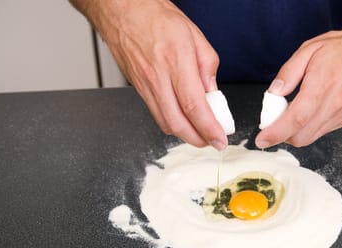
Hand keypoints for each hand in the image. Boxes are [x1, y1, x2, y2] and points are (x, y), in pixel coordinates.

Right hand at [88, 0, 226, 148]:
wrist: (121, 10)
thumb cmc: (155, 16)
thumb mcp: (194, 35)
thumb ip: (208, 67)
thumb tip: (213, 93)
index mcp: (175, 61)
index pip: (194, 106)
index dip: (209, 128)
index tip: (220, 139)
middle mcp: (157, 77)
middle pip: (178, 123)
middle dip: (198, 139)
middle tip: (212, 141)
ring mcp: (144, 85)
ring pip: (165, 122)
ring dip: (185, 134)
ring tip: (200, 132)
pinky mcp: (137, 89)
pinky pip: (156, 114)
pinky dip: (172, 123)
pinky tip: (183, 119)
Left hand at [255, 27, 341, 147]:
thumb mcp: (308, 50)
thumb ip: (288, 73)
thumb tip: (274, 93)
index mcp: (322, 85)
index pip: (296, 118)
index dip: (276, 133)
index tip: (262, 139)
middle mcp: (333, 105)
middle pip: (301, 136)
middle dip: (282, 135)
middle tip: (274, 120)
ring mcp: (341, 115)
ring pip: (310, 138)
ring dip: (294, 133)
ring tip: (290, 113)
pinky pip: (320, 132)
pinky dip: (307, 129)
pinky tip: (306, 113)